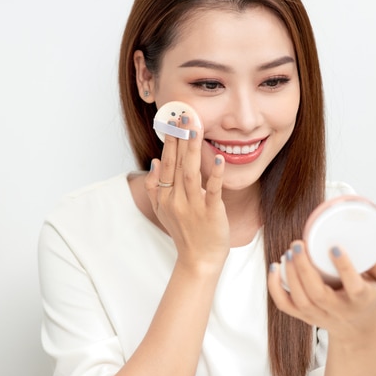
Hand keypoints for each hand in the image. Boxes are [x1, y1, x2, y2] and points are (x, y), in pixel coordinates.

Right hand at [144, 115, 229, 271]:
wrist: (199, 260)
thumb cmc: (185, 234)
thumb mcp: (163, 211)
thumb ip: (155, 186)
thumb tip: (155, 161)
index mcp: (165, 195)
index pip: (167, 162)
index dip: (170, 141)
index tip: (172, 120)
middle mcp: (176, 199)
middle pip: (177, 163)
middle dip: (180, 138)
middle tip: (183, 115)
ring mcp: (193, 206)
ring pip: (191, 173)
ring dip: (193, 150)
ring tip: (195, 130)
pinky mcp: (211, 213)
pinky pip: (213, 191)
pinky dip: (216, 175)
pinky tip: (220, 159)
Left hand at [267, 241, 375, 344]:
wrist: (356, 329)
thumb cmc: (367, 299)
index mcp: (359, 300)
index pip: (353, 286)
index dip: (343, 267)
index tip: (334, 247)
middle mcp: (337, 310)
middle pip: (317, 293)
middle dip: (304, 268)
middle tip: (298, 244)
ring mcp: (318, 315)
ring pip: (300, 299)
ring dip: (290, 275)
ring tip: (289, 252)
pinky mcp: (304, 316)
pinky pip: (285, 305)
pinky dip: (275, 287)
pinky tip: (274, 267)